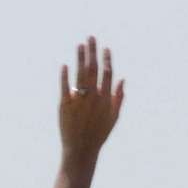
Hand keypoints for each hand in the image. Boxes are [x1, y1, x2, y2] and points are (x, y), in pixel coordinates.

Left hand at [59, 37, 124, 155]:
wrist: (81, 150)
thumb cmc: (99, 134)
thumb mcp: (113, 117)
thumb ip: (119, 98)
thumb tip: (122, 79)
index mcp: (106, 99)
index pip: (107, 74)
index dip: (107, 60)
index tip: (105, 48)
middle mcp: (93, 98)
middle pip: (93, 70)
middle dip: (93, 52)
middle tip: (91, 37)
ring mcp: (79, 101)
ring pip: (80, 75)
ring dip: (80, 59)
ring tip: (80, 45)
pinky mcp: (65, 105)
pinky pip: (65, 87)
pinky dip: (65, 76)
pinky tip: (65, 65)